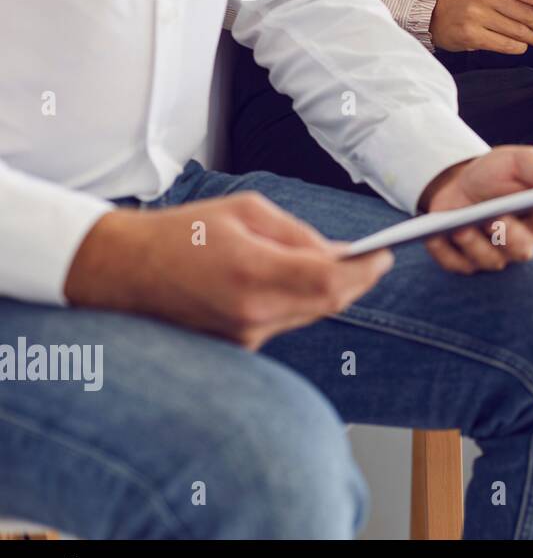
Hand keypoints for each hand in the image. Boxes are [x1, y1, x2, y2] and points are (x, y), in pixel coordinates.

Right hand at [64, 195, 393, 349]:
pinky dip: (301, 303)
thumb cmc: (181, 233)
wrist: (122, 270)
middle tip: (373, 260)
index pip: (330, 280)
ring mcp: (244, 335)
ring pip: (311, 314)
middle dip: (356, 281)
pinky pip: (286, 323)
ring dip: (330, 292)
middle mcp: (251, 312)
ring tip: (341, 266)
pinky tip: (301, 282)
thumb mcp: (244, 211)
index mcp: (252, 272)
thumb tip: (342, 252)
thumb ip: (298, 234)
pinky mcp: (238, 346)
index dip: (365, 270)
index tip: (384, 255)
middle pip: (329, 303)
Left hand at [418, 147, 532, 274]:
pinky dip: (445, 251)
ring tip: (459, 227)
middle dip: (508, 235)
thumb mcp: (520, 163)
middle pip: (521, 249)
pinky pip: (456, 265)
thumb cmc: (497, 173)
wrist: (458, 183)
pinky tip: (435, 236)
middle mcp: (521, 243)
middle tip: (495, 218)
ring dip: (474, 244)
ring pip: (489, 261)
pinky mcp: (464, 262)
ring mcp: (493, 256)